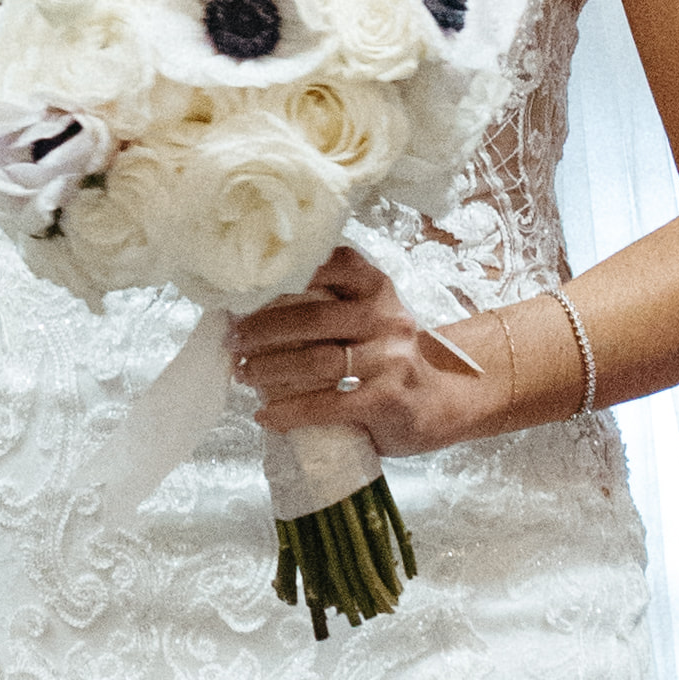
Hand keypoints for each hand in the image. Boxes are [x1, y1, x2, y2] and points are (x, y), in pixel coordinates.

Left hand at [222, 239, 526, 459]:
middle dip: (261, 330)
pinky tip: (266, 416)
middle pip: (310, 316)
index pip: (329, 264)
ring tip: (242, 376)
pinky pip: (326, 404)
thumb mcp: (372, 318)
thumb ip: (329, 307)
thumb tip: (249, 312)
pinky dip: (288, 412)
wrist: (447, 401)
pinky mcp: (386, 400)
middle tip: (231, 342)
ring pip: (314, 360)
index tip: (243, 289)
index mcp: (377, 288)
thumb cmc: (392, 358)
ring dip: (268, 370)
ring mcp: (389, 359)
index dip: (282, 274)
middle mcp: (385, 316)